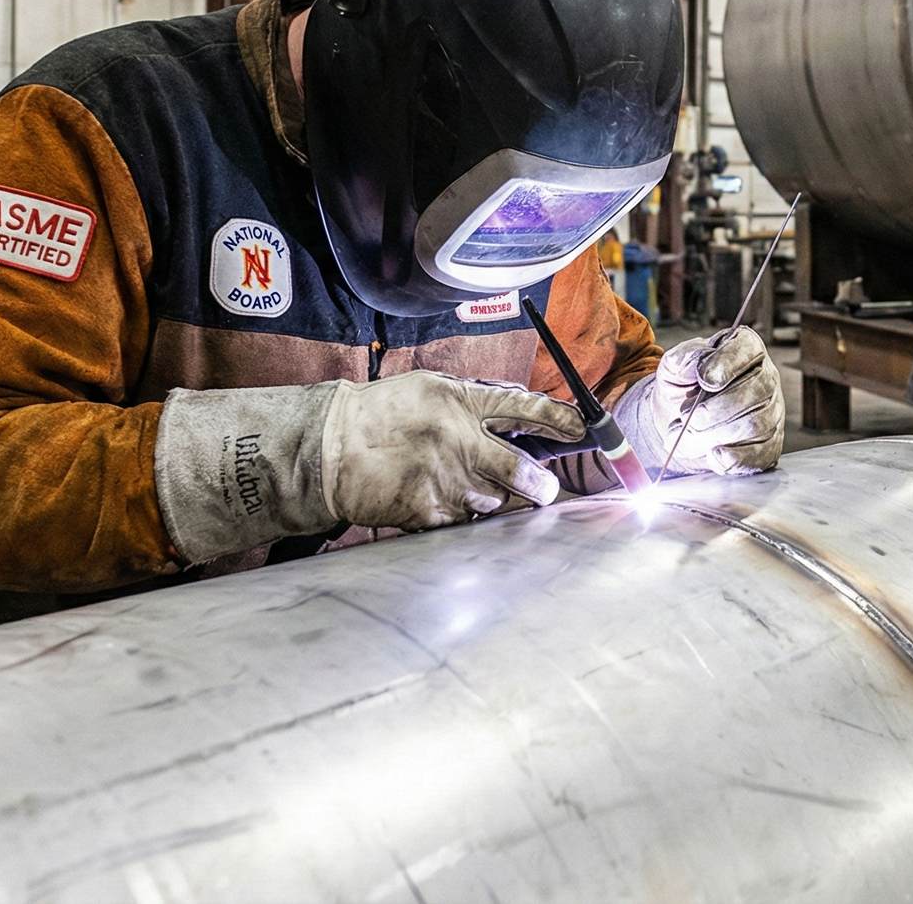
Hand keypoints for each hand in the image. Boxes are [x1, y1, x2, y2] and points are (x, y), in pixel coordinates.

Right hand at [322, 372, 578, 528]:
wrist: (329, 447)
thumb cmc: (383, 415)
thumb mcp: (431, 389)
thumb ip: (475, 401)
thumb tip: (520, 417)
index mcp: (460, 401)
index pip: (524, 408)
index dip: (560, 420)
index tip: (583, 429)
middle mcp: (458, 440)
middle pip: (522, 471)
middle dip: (540, 486)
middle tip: (545, 489)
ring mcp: (444, 480)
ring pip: (496, 501)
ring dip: (495, 500)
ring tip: (469, 488)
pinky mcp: (428, 512)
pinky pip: (466, 523)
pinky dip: (464, 517)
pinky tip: (444, 503)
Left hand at [617, 327, 785, 476]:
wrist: (682, 421)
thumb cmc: (684, 388)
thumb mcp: (673, 367)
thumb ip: (680, 360)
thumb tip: (692, 365)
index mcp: (745, 350)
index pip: (748, 349)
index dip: (728, 364)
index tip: (704, 380)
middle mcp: (765, 379)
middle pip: (756, 392)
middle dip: (714, 410)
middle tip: (685, 417)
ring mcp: (772, 413)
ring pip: (756, 425)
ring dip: (715, 434)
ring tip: (685, 437)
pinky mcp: (769, 445)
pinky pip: (761, 454)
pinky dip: (735, 458)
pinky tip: (714, 456)